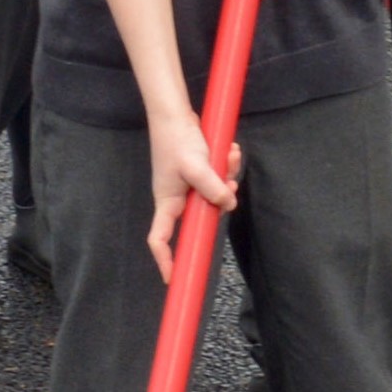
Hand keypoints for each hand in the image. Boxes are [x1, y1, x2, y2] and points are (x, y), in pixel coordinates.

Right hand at [142, 112, 242, 282]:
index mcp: (167, 202)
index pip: (160, 239)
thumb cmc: (176, 140)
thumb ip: (212, 187)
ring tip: (230, 156)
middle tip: (230, 189)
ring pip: (214, 195)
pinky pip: (218, 179)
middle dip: (220, 203)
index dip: (165, 260)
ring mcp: (189, 186)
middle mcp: (177, 198)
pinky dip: (226, 167)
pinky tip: (231, 151)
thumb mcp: (196, 166)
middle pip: (201, 216)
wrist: (175, 113)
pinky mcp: (199, 173)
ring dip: (227, 178)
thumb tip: (228, 204)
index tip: (173, 278)